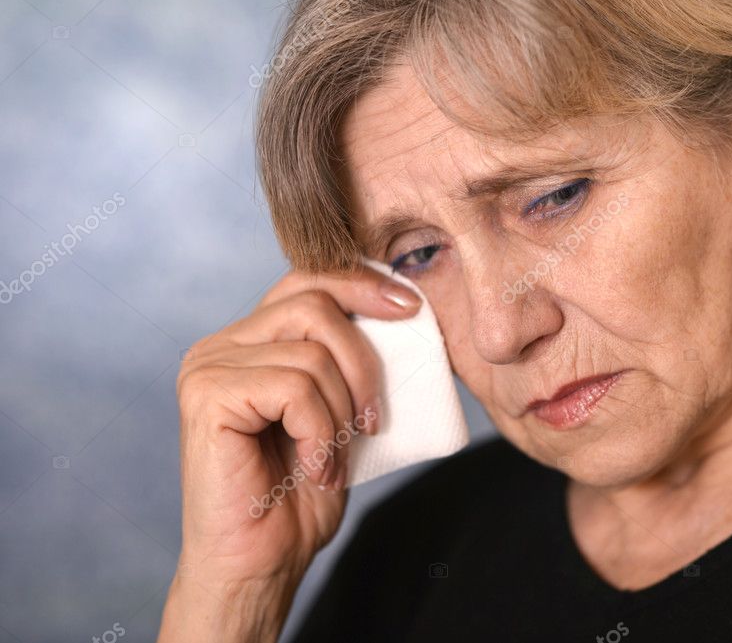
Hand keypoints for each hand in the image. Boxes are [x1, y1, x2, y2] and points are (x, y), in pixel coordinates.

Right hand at [157, 265, 420, 641]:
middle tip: (373, 420)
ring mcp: (208, 367)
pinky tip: (313, 468)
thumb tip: (401, 308)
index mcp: (250, 341)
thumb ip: (348, 360)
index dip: (362, 283)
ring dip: (341, 413)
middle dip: (362, 361)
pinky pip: (294, 388)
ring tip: (333, 458)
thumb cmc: (299, 493)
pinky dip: (321, 432)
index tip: (411, 308)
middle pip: (313, 304)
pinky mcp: (207, 395)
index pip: (307, 280)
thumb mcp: (340, 411)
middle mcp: (221, 345)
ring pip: (312, 353)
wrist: (260, 563)